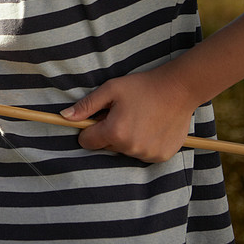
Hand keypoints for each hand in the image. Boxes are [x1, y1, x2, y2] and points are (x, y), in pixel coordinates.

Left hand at [60, 69, 196, 162]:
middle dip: (108, 132)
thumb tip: (65, 116)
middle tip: (123, 114)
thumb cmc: (142, 87)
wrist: (179, 89)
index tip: (99, 118)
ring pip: (124, 150)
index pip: (87, 142)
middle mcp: (130, 148)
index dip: (89, 129)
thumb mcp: (110, 90)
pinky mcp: (161, 156)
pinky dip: (142, 143)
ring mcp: (147, 154)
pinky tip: (151, 127)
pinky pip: (142, 153)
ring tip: (139, 119)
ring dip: (126, 139)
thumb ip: (86, 106)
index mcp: (115, 132)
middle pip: (105, 146)